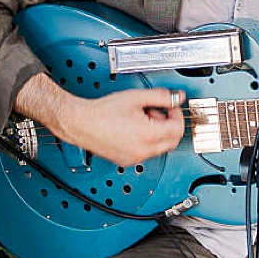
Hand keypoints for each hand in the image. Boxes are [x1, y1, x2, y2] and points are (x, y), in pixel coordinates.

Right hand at [49, 85, 189, 166]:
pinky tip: (134, 129)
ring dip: (158, 133)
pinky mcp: (127, 160)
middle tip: (159, 112)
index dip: (177, 115)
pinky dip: (147, 141)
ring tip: (142, 118)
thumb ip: (161, 96)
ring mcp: (134, 158)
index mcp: (147, 135)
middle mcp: (143, 151)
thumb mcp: (136, 98)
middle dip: (169, 125)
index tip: (171, 108)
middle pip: (172, 141)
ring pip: (160, 148)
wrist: (81, 122)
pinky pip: (146, 152)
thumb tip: (177, 97)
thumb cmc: (102, 111)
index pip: (177, 129)